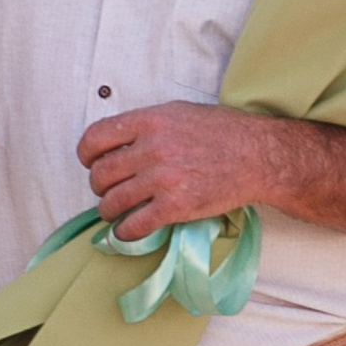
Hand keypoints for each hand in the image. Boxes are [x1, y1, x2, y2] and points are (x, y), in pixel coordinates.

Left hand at [76, 102, 286, 238]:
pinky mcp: (176, 207)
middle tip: (109, 190)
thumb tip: (117, 142)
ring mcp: (163, 179)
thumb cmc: (222, 131)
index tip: (91, 163)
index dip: (87, 155)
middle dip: (99, 186)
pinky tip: (128, 230)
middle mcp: (152, 149)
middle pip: (100, 175)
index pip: (95, 139)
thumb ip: (145, 125)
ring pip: (112, 203)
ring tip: (118, 211)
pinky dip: (125, 232)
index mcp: (149, 121)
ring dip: (110, 211)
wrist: (258, 156)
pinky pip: (134, 226)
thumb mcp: (178, 112)